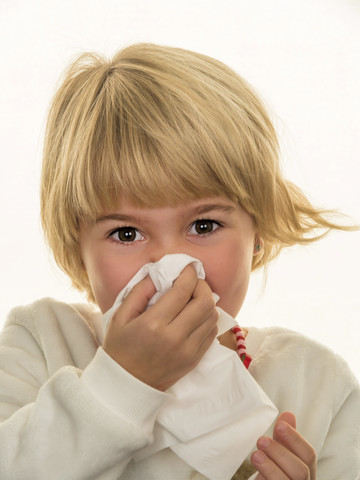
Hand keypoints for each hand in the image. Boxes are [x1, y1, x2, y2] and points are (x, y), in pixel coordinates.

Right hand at [103, 265, 218, 390]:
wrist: (126, 385)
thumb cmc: (120, 348)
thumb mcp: (120, 315)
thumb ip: (141, 291)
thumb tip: (160, 273)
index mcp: (154, 324)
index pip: (183, 291)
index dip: (189, 275)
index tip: (189, 267)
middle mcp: (175, 337)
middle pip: (205, 302)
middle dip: (202, 286)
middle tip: (194, 282)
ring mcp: (188, 351)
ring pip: (212, 317)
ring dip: (207, 302)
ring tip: (194, 297)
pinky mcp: (194, 359)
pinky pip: (211, 333)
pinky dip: (208, 319)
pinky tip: (195, 315)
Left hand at [251, 412, 316, 478]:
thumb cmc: (277, 470)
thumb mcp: (281, 453)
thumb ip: (284, 437)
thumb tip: (288, 414)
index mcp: (308, 471)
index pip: (309, 454)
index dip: (295, 439)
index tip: (279, 425)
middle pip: (300, 471)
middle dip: (281, 453)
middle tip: (262, 440)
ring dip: (270, 468)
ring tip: (255, 455)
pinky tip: (256, 474)